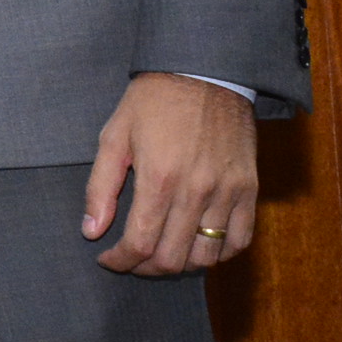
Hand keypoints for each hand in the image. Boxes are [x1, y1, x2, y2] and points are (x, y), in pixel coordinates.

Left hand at [85, 72, 258, 274]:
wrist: (204, 73)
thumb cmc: (153, 102)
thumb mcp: (114, 136)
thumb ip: (100, 187)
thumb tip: (91, 230)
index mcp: (159, 179)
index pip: (140, 243)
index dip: (120, 261)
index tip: (107, 259)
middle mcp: (197, 192)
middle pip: (173, 258)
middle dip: (146, 268)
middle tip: (131, 260)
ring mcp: (228, 193)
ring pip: (207, 256)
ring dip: (181, 265)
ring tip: (162, 254)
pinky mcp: (250, 189)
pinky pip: (240, 240)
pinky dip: (219, 253)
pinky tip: (198, 245)